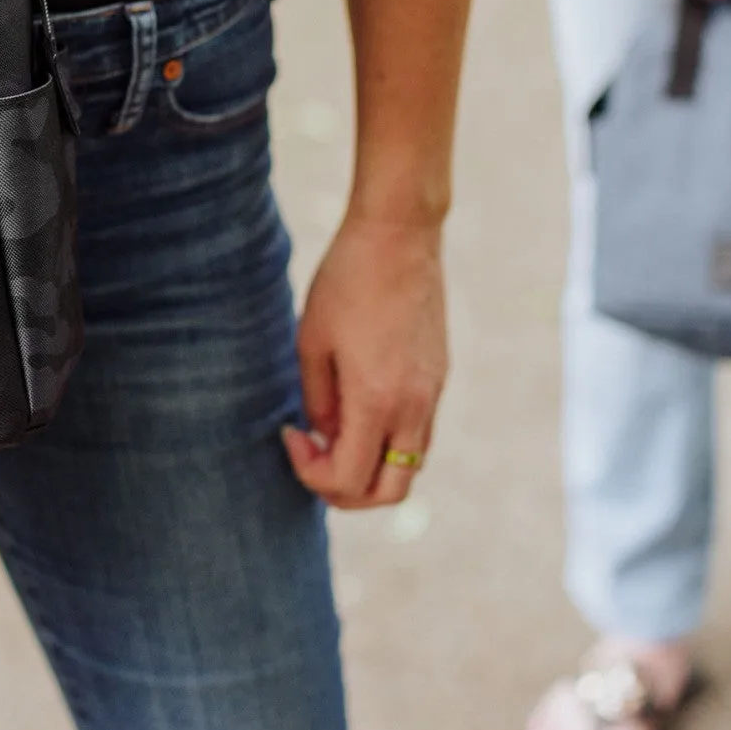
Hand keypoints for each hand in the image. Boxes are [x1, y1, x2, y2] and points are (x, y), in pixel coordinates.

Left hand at [282, 217, 447, 508]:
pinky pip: (417, 434)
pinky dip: (387, 442)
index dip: (310, 473)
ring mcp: (433, 394)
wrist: (399, 236)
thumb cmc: (346, 281)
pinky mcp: (439, 378)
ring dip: (369, 468)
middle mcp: (413, 407)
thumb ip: (318, 402)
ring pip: (409, 467)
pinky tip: (358, 409)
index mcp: (377, 401)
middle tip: (314, 460)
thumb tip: (326, 438)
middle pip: (388, 493)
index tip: (291, 434)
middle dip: (346, 493)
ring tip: (333, 433)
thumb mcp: (312, 342)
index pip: (348, 481)